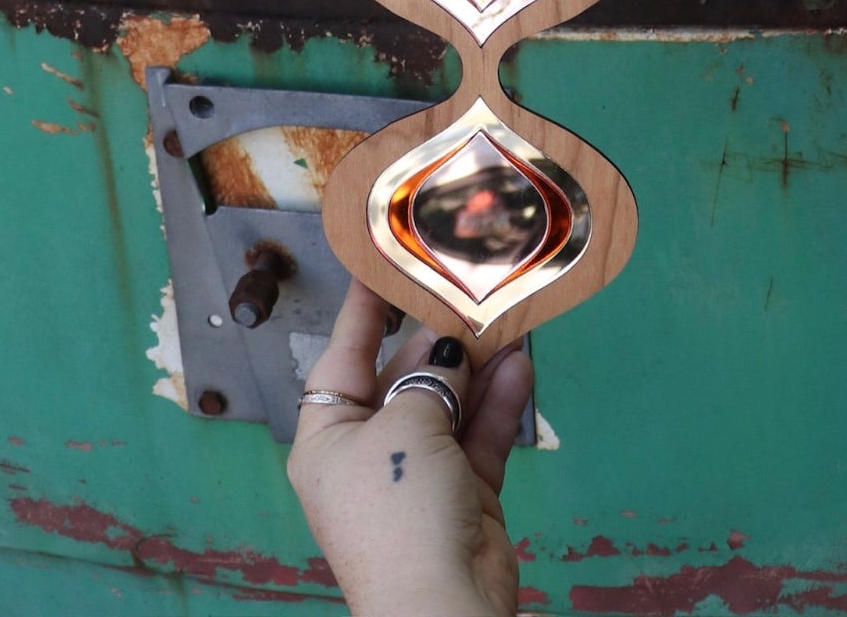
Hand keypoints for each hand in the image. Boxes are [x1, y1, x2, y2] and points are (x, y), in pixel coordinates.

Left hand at [287, 281, 534, 616]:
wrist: (444, 607)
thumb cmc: (398, 513)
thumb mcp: (404, 428)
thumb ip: (430, 381)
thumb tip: (451, 350)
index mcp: (328, 440)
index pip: (343, 358)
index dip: (363, 312)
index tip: (381, 264)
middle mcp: (368, 455)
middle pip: (402, 380)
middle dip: (437, 341)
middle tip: (467, 292)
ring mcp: (418, 477)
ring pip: (449, 406)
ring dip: (476, 368)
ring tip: (506, 321)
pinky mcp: (463, 496)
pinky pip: (479, 437)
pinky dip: (498, 405)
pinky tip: (518, 368)